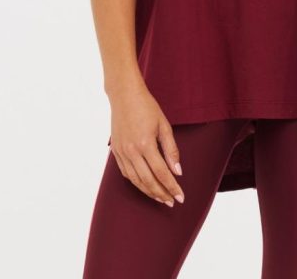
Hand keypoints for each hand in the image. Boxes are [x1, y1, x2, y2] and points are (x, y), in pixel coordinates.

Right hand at [108, 78, 184, 207]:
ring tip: (161, 198)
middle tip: (172, 202)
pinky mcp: (115, 151)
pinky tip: (145, 186)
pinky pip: (126, 173)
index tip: (181, 197)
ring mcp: (121, 152)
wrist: (124, 95)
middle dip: (162, 194)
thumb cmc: (147, 107)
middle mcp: (131, 151)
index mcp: (145, 144)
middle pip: (148, 181)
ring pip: (135, 180)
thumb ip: (171, 149)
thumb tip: (178, 171)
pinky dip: (136, 182)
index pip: (162, 173)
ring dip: (149, 192)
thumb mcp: (164, 125)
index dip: (172, 187)